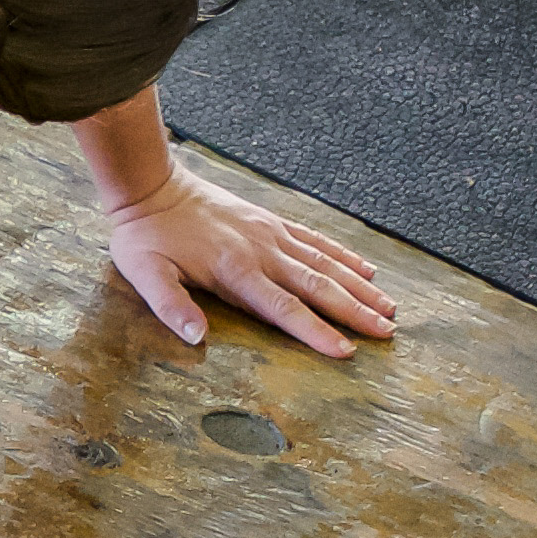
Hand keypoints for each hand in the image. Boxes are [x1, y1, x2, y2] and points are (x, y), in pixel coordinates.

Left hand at [103, 174, 399, 355]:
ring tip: (390, 308)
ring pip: (326, 263)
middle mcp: (262, 251)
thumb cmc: (147, 237)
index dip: (317, 331)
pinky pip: (316, 239)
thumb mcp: (146, 274)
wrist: (153, 186)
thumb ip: (171, 306)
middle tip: (388, 333)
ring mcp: (271, 234)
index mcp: (235, 270)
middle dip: (355, 312)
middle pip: (319, 286)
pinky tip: (366, 270)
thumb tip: (195, 338)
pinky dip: (344, 255)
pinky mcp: (272, 222)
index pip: (285, 308)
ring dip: (359, 287)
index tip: (346, 351)